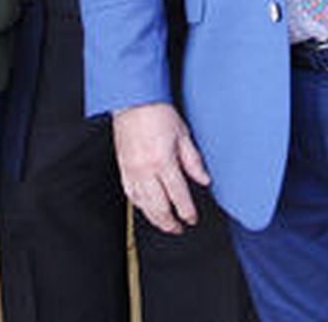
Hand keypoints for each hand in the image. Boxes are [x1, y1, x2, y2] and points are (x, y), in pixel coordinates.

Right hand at [112, 103, 211, 234]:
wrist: (133, 100)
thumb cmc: (158, 112)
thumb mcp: (183, 134)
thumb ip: (193, 160)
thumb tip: (204, 180)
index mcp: (163, 161)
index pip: (178, 195)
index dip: (187, 212)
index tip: (192, 218)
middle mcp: (146, 170)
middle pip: (159, 207)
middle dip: (170, 223)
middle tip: (179, 228)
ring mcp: (132, 171)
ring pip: (143, 205)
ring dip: (155, 219)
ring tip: (165, 224)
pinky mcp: (123, 169)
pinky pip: (130, 194)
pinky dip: (140, 206)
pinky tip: (147, 209)